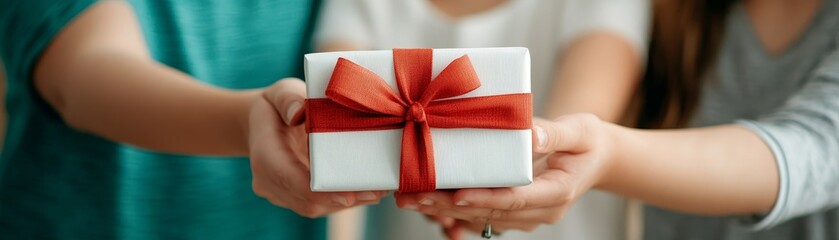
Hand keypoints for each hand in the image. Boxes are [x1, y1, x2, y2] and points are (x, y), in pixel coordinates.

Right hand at [248, 78, 386, 216]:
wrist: (266, 123)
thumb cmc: (277, 105)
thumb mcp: (281, 92)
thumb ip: (289, 99)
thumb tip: (300, 114)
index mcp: (263, 154)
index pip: (288, 178)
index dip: (317, 191)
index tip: (347, 196)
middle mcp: (268, 181)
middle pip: (306, 200)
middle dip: (342, 199)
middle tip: (377, 191)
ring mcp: (281, 193)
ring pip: (315, 207)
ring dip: (348, 202)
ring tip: (380, 190)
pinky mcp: (295, 197)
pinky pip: (319, 205)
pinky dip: (344, 199)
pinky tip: (369, 190)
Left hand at [395, 114, 616, 233]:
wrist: (596, 158)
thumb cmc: (588, 140)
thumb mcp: (581, 130)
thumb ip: (555, 133)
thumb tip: (530, 135)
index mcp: (558, 192)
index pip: (516, 199)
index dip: (485, 198)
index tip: (455, 194)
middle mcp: (540, 210)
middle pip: (490, 212)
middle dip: (448, 206)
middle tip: (412, 196)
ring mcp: (527, 215)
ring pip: (481, 217)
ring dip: (443, 209)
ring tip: (409, 197)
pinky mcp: (515, 211)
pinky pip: (481, 215)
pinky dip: (452, 208)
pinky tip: (424, 198)